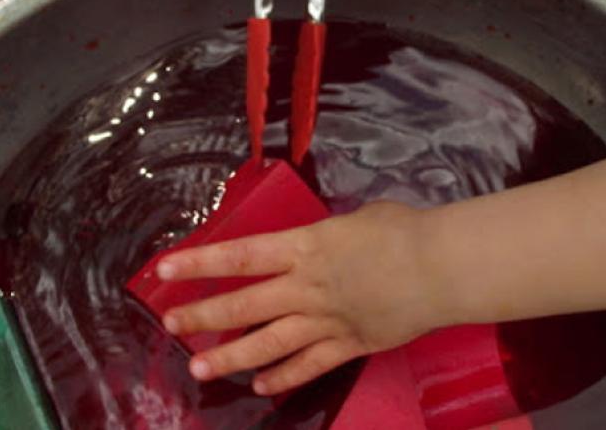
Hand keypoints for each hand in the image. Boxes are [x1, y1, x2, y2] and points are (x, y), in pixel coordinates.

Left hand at [156, 202, 437, 393]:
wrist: (441, 268)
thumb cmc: (401, 230)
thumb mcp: (354, 219)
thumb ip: (325, 236)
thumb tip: (316, 242)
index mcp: (305, 247)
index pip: (240, 256)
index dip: (199, 263)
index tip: (164, 269)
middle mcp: (306, 287)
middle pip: (243, 304)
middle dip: (202, 315)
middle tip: (169, 324)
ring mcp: (325, 320)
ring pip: (268, 343)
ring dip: (231, 357)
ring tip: (200, 369)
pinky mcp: (349, 344)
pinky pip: (309, 365)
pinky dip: (283, 377)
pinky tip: (261, 386)